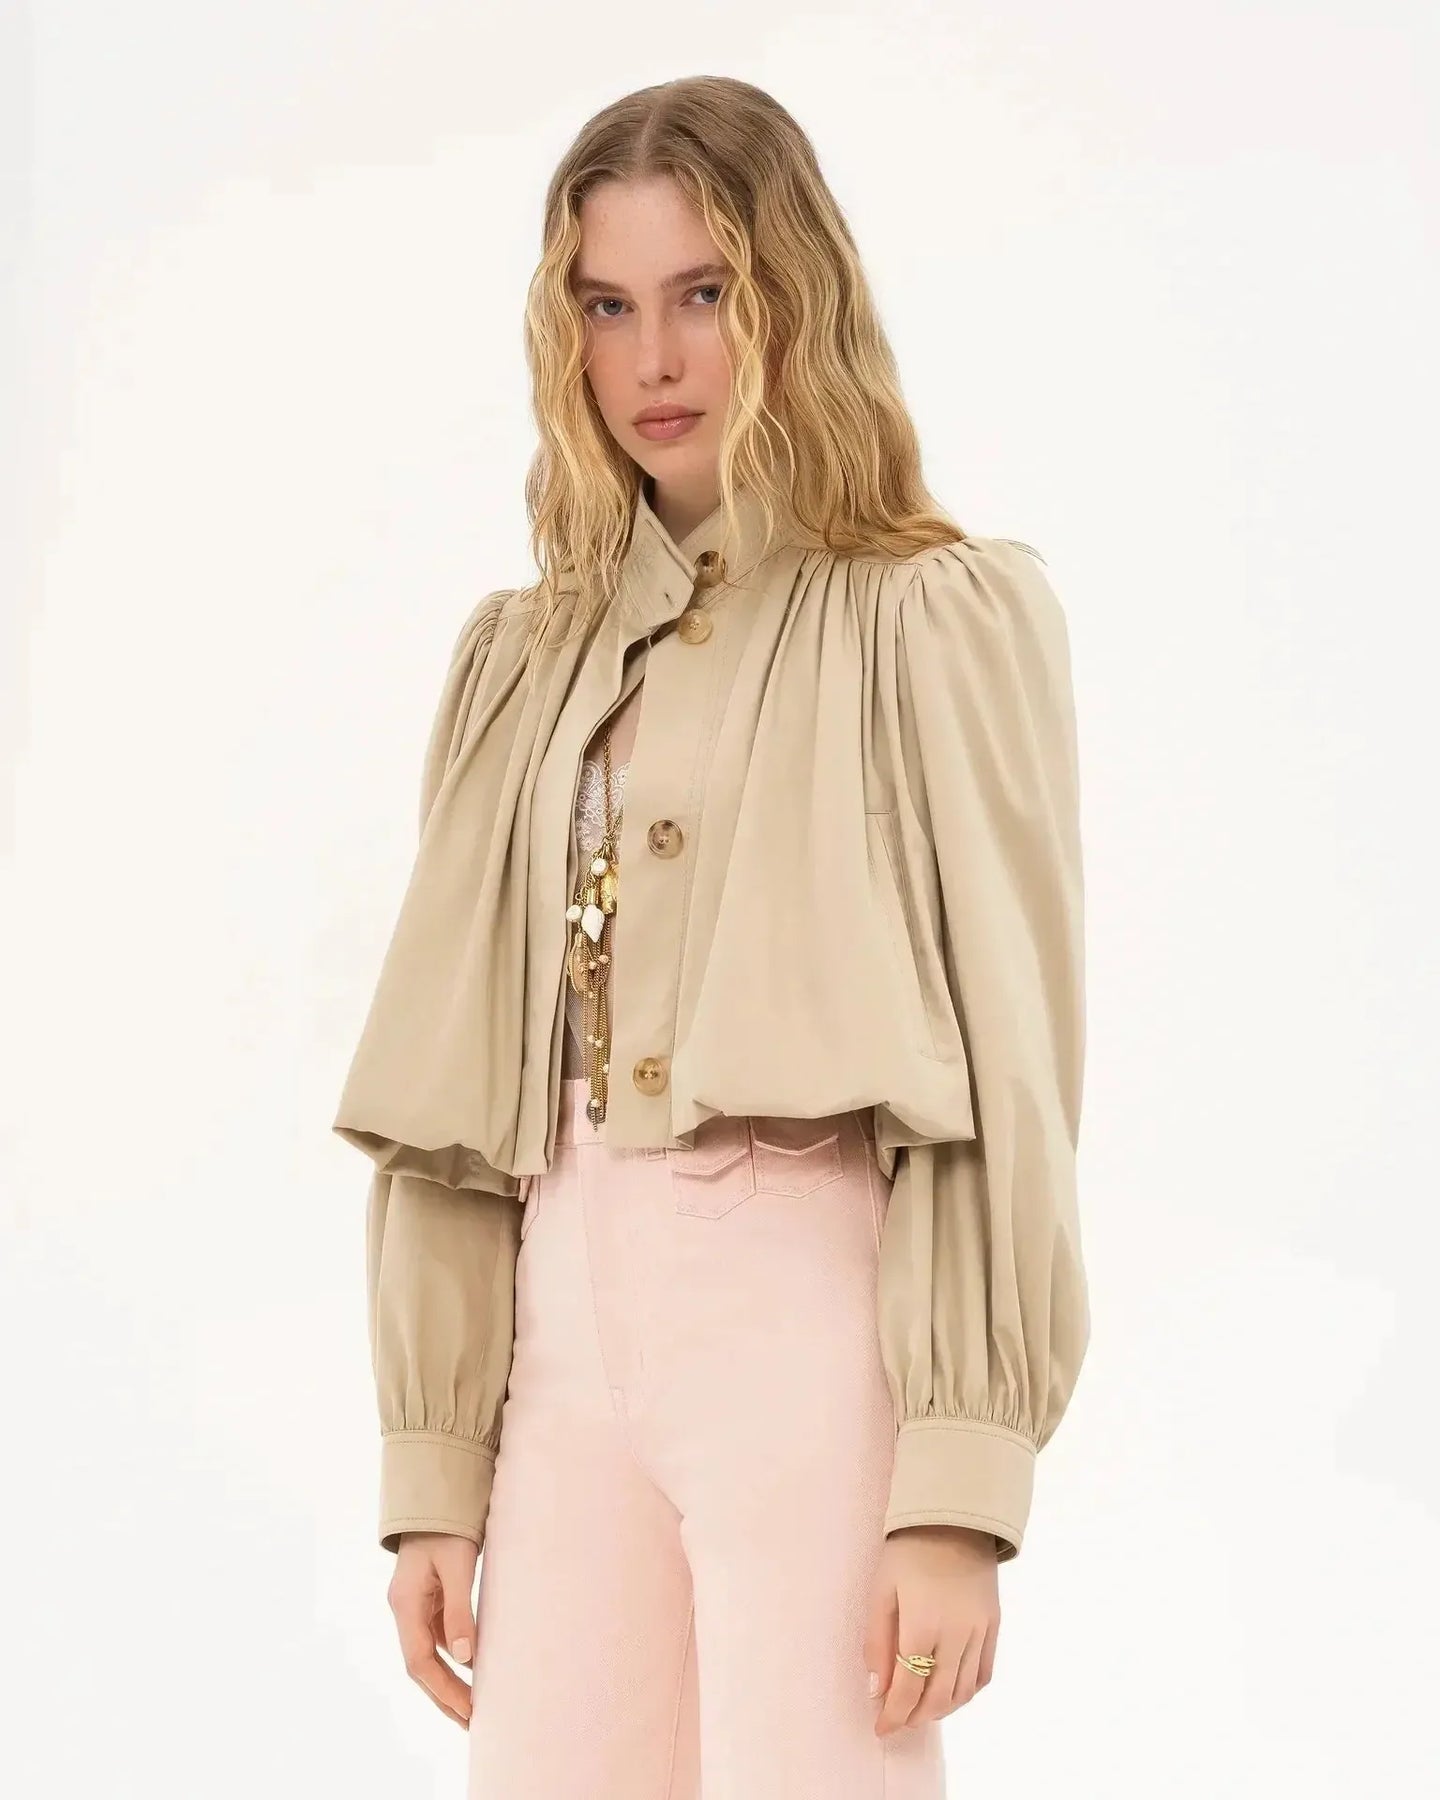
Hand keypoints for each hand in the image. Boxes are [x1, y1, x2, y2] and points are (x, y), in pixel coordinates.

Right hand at [388, 1531, 479, 1727]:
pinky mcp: (427, 1599)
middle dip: (444, 1695)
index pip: (419, 1661)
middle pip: (421, 1664)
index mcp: (405, 1604)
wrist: (437, 1495)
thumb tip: (467, 1658)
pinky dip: (454, 1657)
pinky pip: (438, 1637)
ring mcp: (415, 1605)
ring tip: (474, 1705)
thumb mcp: (457, 1566)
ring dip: (449, 1680)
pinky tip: (472, 1668)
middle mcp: (405, 1609)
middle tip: (472, 1721)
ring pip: (429, 1654)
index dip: (443, 1689)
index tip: (469, 1709)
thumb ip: (460, 1610)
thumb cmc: (447, 1527)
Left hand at [863, 1525, 999, 1735]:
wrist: (954, 1517)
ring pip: (963, 1692)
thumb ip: (877, 1642)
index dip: (893, 1715)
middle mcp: (957, 1635)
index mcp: (922, 1625)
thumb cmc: (908, 1551)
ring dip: (940, 1709)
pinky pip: (984, 1674)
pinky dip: (967, 1692)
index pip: (908, 1689)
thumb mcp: (881, 1590)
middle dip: (915, 1717)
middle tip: (898, 1721)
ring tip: (920, 1709)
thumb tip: (877, 1688)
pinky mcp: (995, 1625)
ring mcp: (980, 1631)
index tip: (881, 1728)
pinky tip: (950, 1692)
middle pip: (938, 1698)